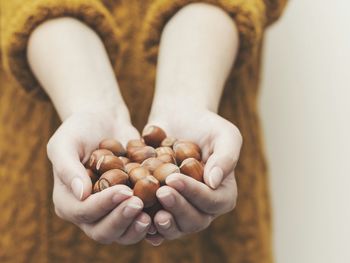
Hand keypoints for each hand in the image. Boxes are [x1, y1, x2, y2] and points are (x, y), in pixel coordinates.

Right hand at [47, 109, 151, 243]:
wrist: (105, 120)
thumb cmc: (81, 128)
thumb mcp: (66, 142)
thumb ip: (68, 167)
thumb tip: (81, 194)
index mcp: (68, 201)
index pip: (83, 212)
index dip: (103, 205)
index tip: (124, 191)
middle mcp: (88, 213)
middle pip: (102, 231)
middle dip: (121, 220)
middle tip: (139, 203)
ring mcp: (111, 211)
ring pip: (123, 233)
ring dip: (136, 227)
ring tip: (151, 216)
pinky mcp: (129, 205)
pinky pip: (139, 221)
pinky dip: (152, 221)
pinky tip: (164, 213)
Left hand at [145, 107, 241, 244]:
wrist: (179, 120)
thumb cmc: (206, 125)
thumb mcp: (224, 134)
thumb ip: (226, 157)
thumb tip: (213, 182)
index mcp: (223, 193)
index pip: (212, 201)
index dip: (194, 193)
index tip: (174, 178)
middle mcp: (203, 207)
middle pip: (195, 220)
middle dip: (177, 208)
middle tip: (160, 191)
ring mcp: (182, 210)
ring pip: (176, 227)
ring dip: (164, 224)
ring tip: (151, 213)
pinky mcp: (162, 208)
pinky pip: (156, 225)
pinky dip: (148, 227)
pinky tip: (138, 220)